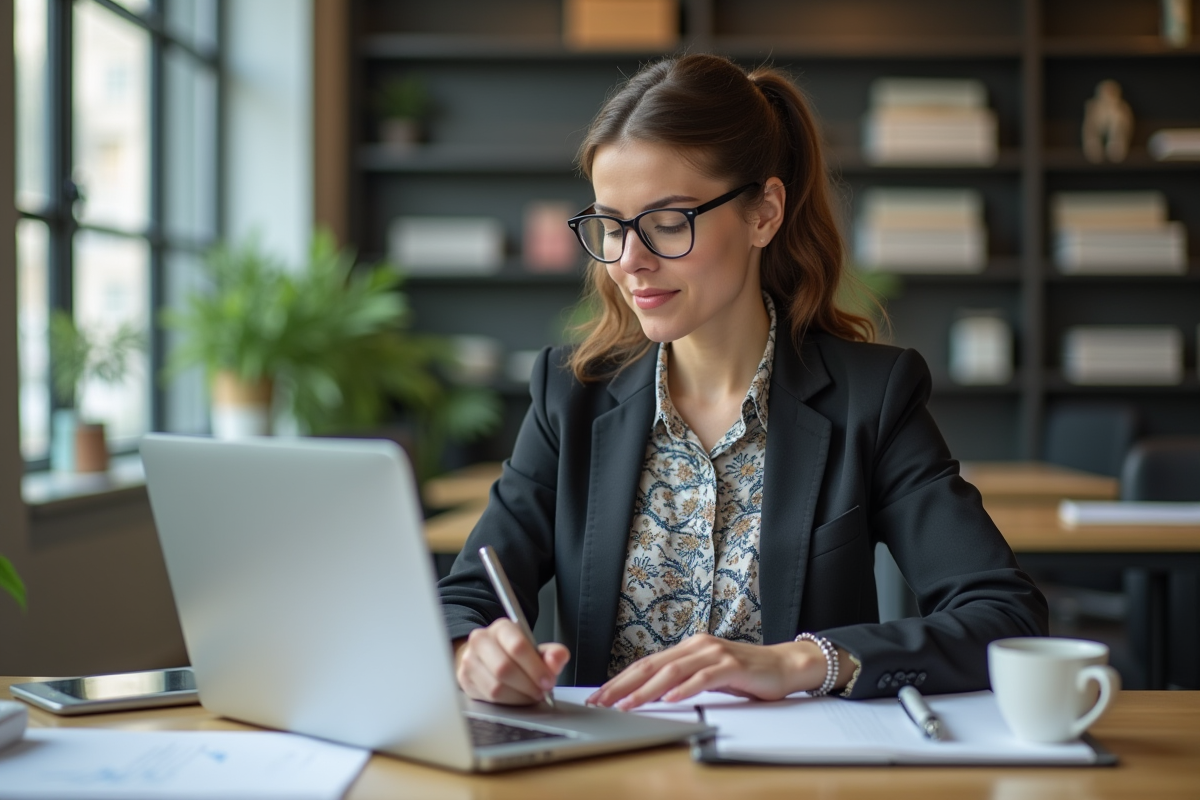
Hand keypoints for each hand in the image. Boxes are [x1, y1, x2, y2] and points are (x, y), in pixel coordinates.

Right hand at [454, 618, 570, 705]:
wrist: (486, 657)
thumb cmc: (514, 654)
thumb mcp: (535, 649)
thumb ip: (552, 654)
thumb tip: (557, 658)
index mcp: (501, 628)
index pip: (517, 646)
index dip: (535, 667)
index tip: (548, 680)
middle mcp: (481, 640)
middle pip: (504, 668)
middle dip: (528, 685)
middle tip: (541, 692)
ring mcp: (470, 660)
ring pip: (495, 687)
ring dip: (519, 696)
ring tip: (531, 695)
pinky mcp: (465, 679)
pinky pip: (488, 698)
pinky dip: (508, 702)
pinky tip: (517, 698)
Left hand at [586, 633, 838, 709]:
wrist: (785, 665)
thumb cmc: (746, 674)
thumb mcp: (708, 675)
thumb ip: (684, 680)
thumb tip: (649, 695)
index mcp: (688, 648)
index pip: (647, 663)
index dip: (621, 679)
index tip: (601, 695)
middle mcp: (698, 646)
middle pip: (653, 665)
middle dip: (624, 685)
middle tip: (603, 701)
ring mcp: (715, 654)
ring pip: (673, 671)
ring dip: (647, 690)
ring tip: (628, 704)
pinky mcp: (732, 666)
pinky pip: (703, 678)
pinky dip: (684, 689)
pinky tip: (669, 699)